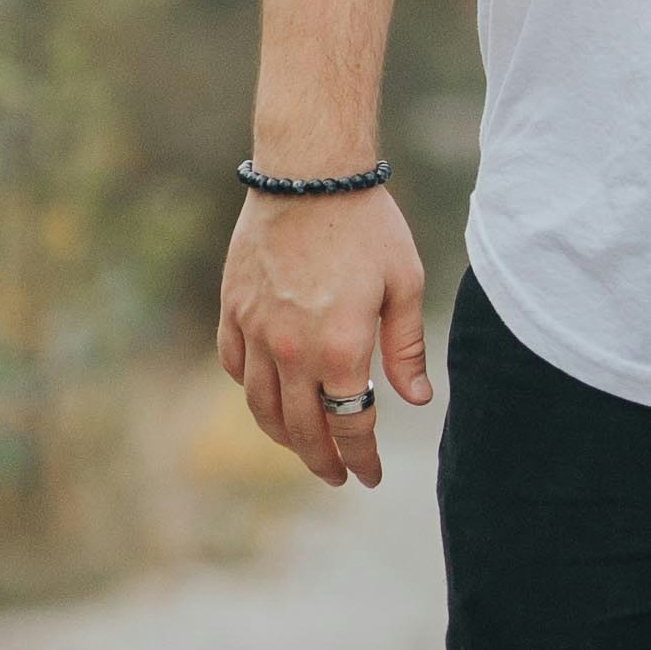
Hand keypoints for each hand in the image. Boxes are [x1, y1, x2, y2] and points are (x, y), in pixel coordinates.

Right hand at [218, 184, 430, 489]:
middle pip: (302, 428)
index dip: (361, 458)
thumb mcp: (404, 284)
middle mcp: (291, 349)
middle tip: (338, 476)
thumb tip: (417, 400)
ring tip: (303, 448)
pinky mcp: (233, 309)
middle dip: (323, 460)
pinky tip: (267, 398)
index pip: (350, 425)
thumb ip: (406, 349)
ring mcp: (255, 330)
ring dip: (283, 437)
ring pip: (261, 406)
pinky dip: (250, 391)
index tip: (369, 476)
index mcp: (340, 348)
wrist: (308, 173)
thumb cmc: (367, 224)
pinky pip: (234, 367)